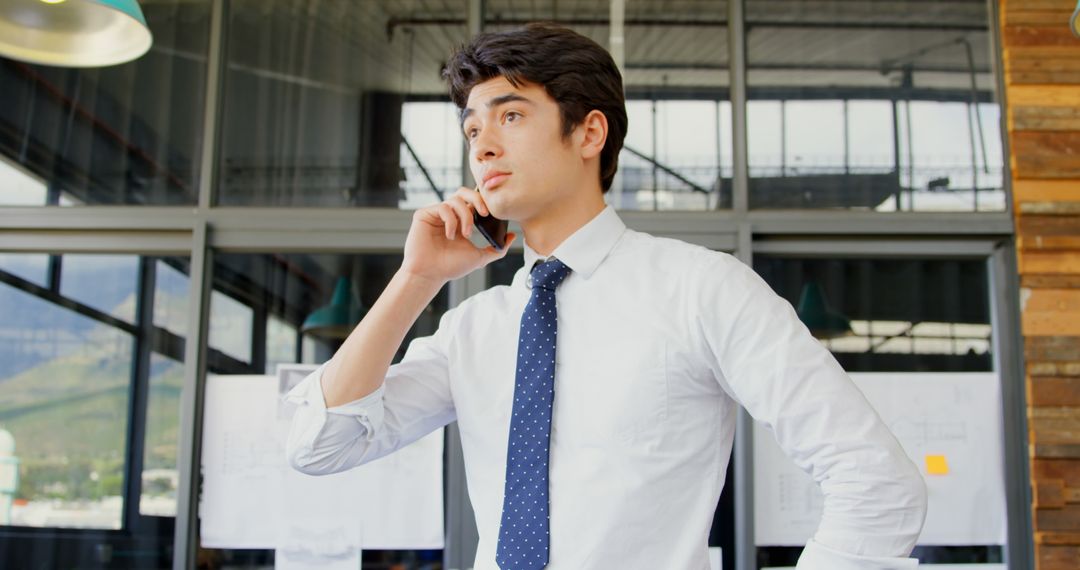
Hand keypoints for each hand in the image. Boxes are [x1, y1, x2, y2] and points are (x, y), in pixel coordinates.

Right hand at [400, 187, 516, 283]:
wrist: (430, 275)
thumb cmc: (450, 267)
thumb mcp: (479, 257)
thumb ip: (497, 248)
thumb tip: (512, 236)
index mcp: (460, 222)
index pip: (473, 202)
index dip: (483, 202)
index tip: (492, 213)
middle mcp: (448, 215)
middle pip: (463, 192)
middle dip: (477, 198)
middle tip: (485, 213)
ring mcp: (436, 214)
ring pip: (456, 200)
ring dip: (466, 216)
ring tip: (466, 234)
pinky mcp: (424, 214)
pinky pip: (443, 207)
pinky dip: (451, 221)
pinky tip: (450, 235)